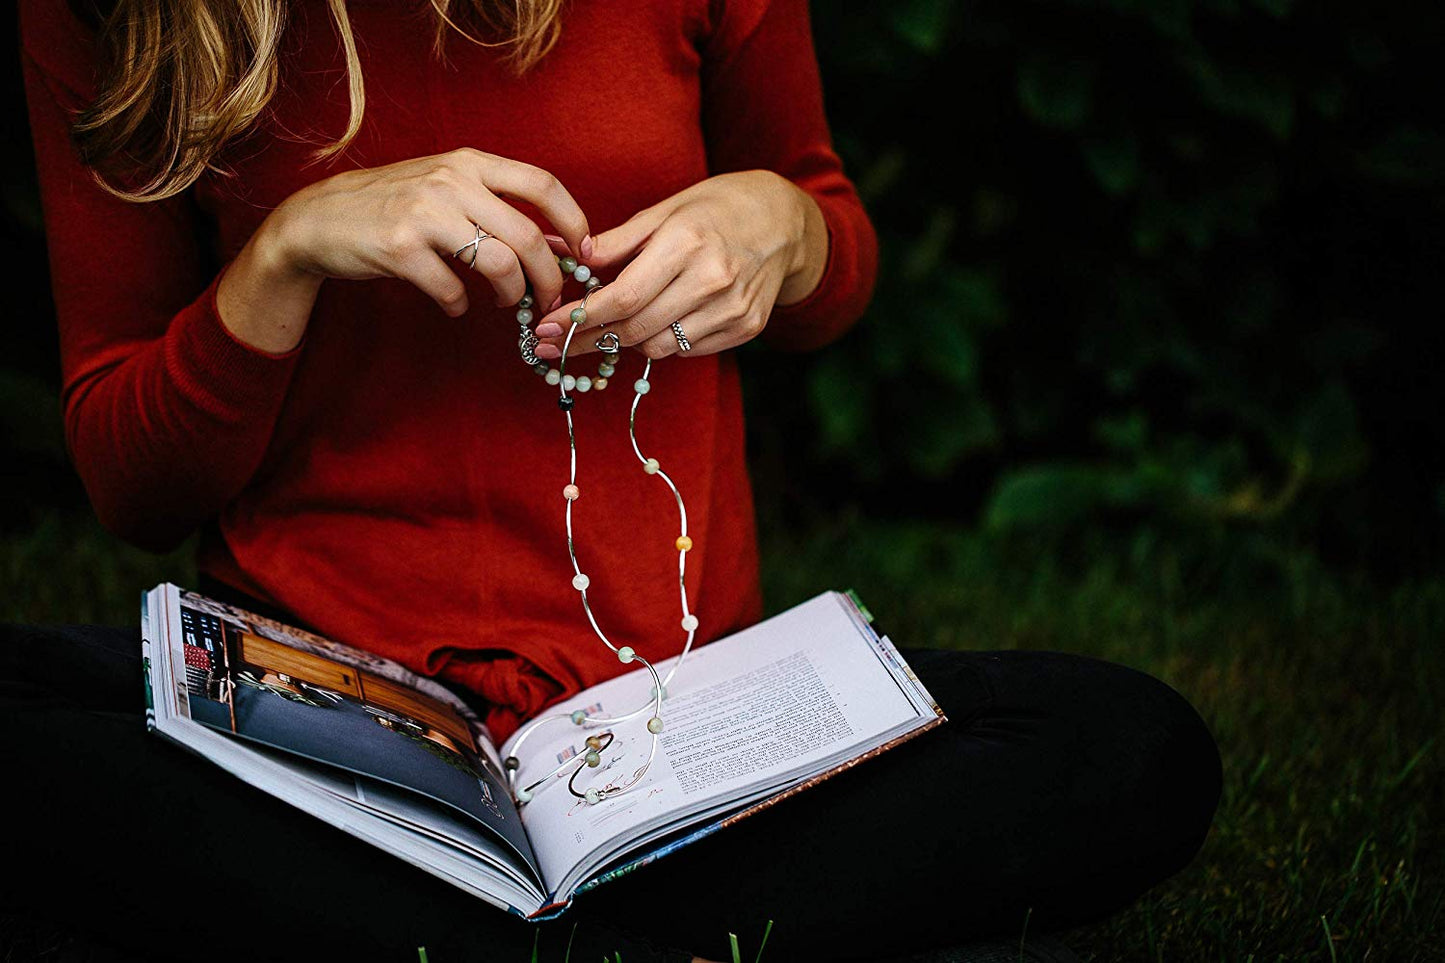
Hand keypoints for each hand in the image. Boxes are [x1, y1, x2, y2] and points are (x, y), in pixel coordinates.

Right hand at [219, 149, 590, 352]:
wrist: (319, 219)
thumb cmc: (394, 206)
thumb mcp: (446, 188)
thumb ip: (495, 208)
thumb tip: (556, 245)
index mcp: (469, 163)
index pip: (542, 183)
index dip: (573, 221)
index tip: (584, 254)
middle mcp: (451, 181)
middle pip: (528, 236)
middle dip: (549, 278)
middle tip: (550, 299)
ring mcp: (424, 213)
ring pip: (499, 264)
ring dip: (511, 294)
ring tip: (504, 303)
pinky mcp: (400, 248)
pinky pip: (452, 290)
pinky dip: (460, 305)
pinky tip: (455, 303)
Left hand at [528, 170, 826, 360]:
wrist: (784, 221)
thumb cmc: (718, 208)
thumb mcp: (666, 210)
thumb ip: (619, 241)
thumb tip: (572, 259)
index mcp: (687, 243)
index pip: (625, 296)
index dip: (581, 318)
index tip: (547, 329)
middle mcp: (713, 280)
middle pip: (637, 329)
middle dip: (590, 339)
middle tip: (559, 342)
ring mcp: (733, 309)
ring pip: (660, 347)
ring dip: (626, 342)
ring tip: (609, 327)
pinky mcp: (747, 328)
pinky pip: (687, 350)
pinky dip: (663, 342)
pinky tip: (656, 322)